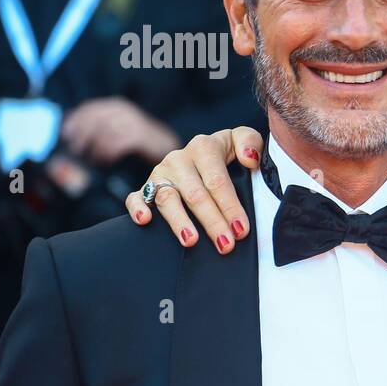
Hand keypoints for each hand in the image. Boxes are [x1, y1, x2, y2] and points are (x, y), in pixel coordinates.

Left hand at [61, 97, 180, 165]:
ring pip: (102, 134)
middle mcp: (122, 110)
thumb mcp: (118, 127)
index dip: (74, 121)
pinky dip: (107, 154)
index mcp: (115, 105)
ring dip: (93, 149)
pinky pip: (114, 145)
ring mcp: (131, 121)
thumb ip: (99, 127)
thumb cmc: (137, 139)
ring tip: (91, 159)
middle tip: (75, 151)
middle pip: (93, 121)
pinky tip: (106, 161)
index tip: (65, 135)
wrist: (166, 144)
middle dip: (81, 137)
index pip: (88, 109)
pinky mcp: (138, 135)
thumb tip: (70, 133)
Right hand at [124, 126, 264, 252]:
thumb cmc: (228, 153)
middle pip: (195, 194)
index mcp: (204, 147)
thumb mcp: (243, 141)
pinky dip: (138, 208)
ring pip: (167, 199)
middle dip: (212, 221)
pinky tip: (145, 221)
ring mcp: (160, 173)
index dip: (230, 206)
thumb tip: (249, 158)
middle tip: (225, 244)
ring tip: (191, 241)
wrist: (204, 155)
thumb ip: (250, 141)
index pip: (217, 181)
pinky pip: (135, 197)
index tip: (241, 229)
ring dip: (179, 222)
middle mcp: (179, 159)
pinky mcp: (145, 186)